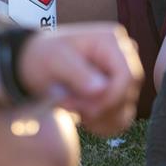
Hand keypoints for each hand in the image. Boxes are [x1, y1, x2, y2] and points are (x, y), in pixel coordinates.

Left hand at [18, 23, 141, 135]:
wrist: (37, 63)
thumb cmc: (45, 56)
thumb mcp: (55, 60)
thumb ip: (77, 73)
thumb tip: (102, 89)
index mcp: (111, 41)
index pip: (128, 75)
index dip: (111, 97)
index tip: (83, 108)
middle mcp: (124, 56)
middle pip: (128, 94)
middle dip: (98, 108)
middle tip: (68, 104)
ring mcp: (123, 76)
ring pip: (125, 110)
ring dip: (97, 118)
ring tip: (71, 106)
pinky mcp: (120, 94)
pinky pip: (120, 119)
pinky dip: (100, 124)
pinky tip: (81, 114)